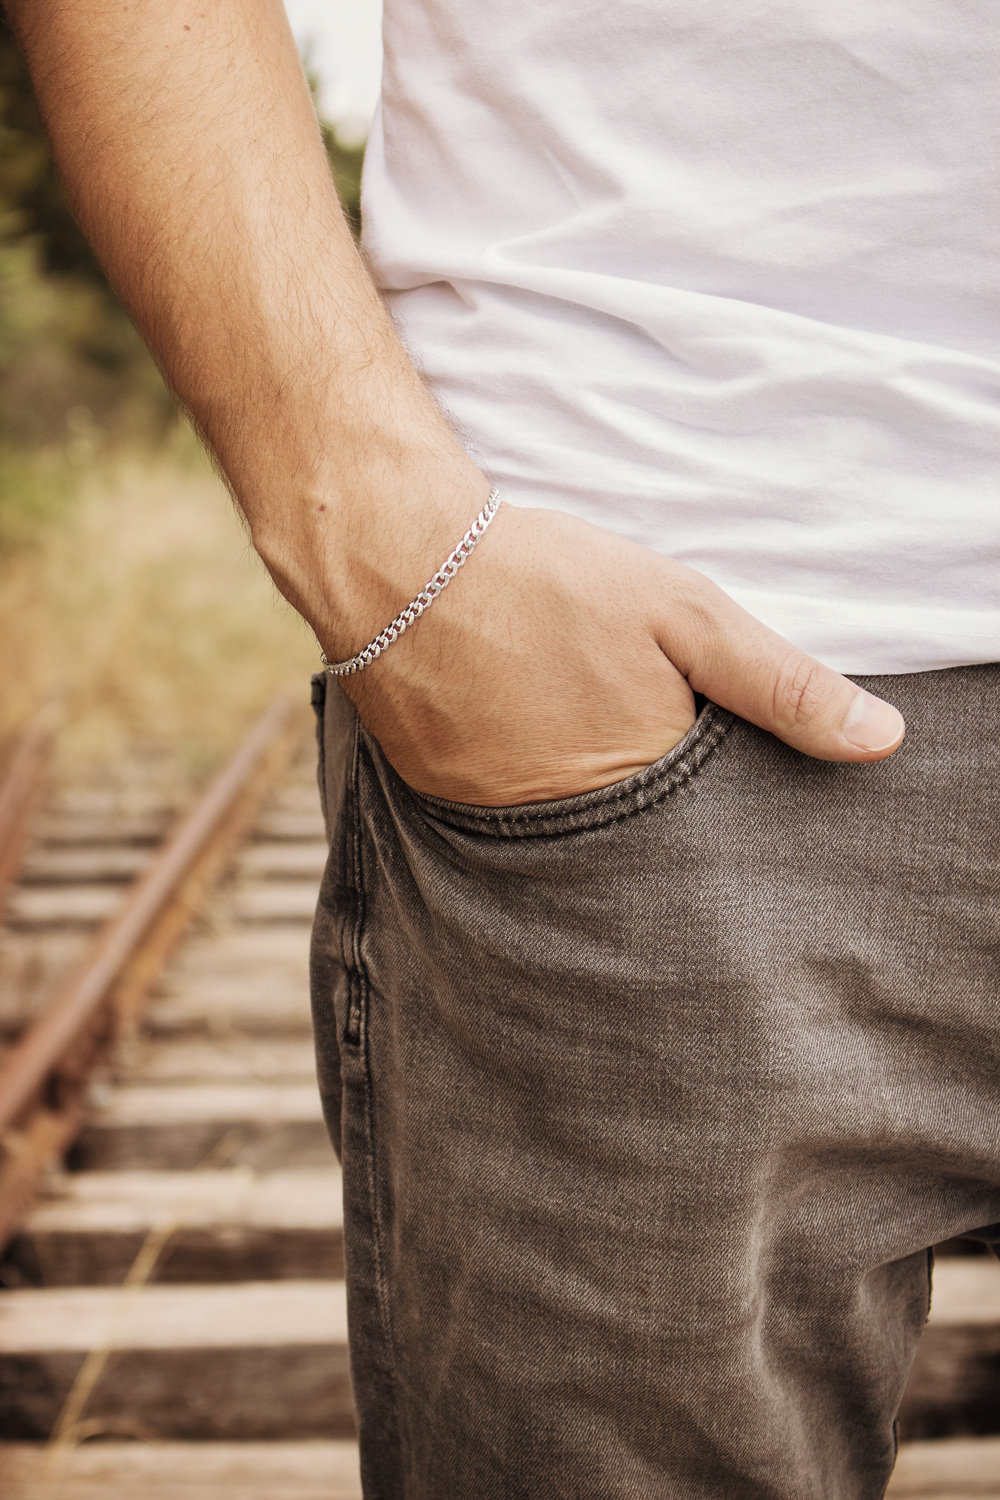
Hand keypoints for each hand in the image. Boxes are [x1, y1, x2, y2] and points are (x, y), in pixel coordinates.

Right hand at [331, 504, 904, 806]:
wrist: (398, 560)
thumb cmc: (548, 581)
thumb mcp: (686, 615)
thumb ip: (782, 683)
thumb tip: (882, 742)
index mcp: (640, 791)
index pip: (706, 832)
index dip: (712, 789)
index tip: (698, 749)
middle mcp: (565, 828)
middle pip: (632, 836)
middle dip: (644, 794)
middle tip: (616, 717)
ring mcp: (494, 821)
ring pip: (564, 825)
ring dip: (578, 786)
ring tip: (564, 716)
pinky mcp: (441, 800)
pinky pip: (501, 810)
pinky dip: (519, 777)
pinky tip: (516, 720)